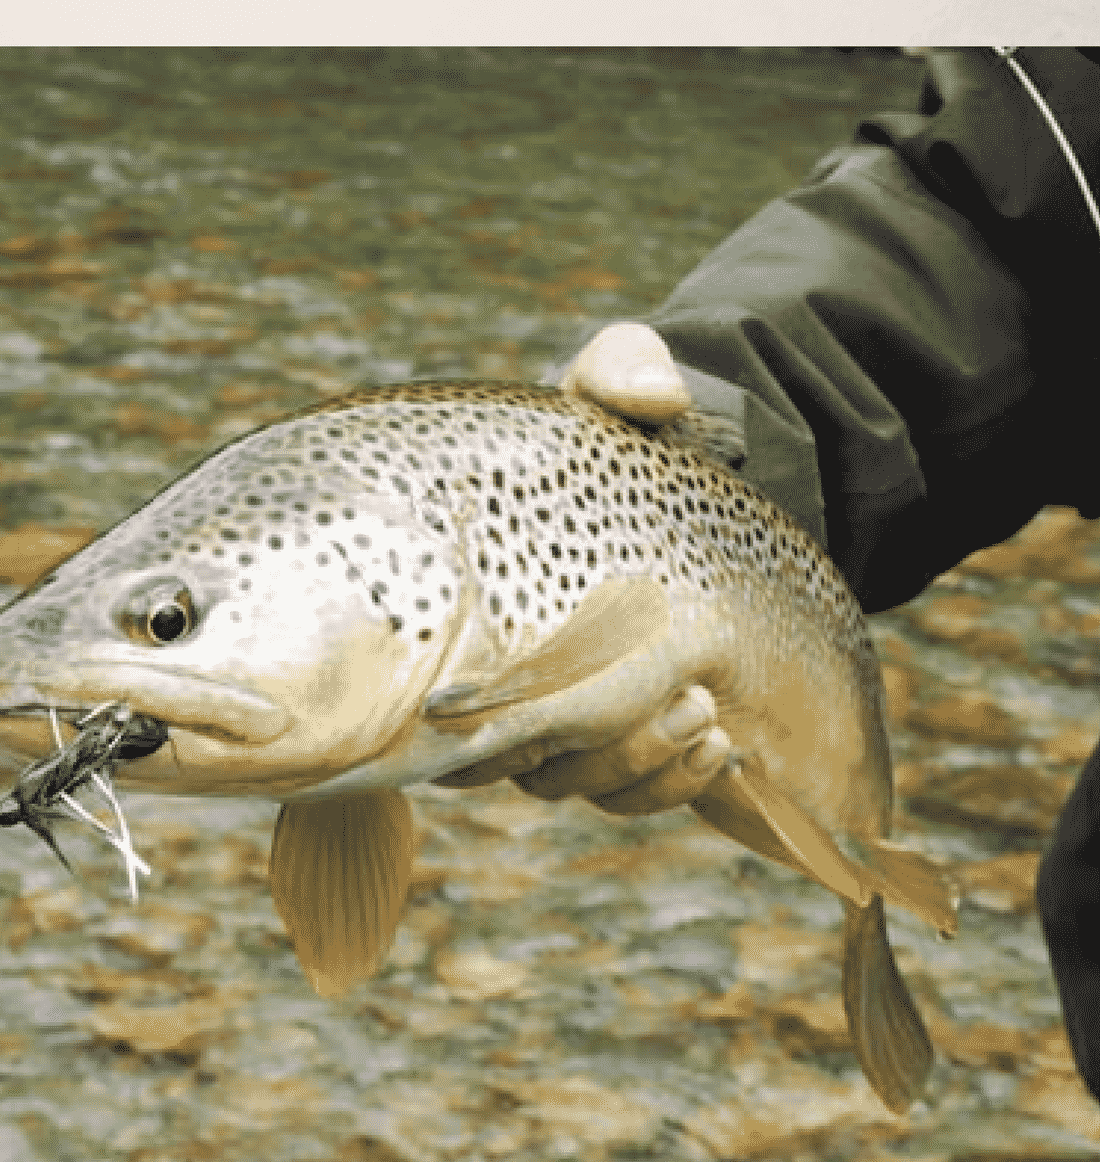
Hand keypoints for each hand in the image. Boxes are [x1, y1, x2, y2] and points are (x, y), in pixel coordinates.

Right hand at [458, 323, 728, 814]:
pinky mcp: (628, 737)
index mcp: (480, 605)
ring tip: (705, 714)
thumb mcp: (625, 384)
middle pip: (509, 759)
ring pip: (574, 781)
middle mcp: (507, 672)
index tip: (544, 696)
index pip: (440, 697)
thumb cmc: (635, 435)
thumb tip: (654, 393)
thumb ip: (626, 368)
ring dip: (638, 762)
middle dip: (587, 744)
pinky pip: (632, 793)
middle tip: (670, 698)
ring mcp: (567, 714)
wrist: (706, 475)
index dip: (477, 721)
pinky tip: (722, 745)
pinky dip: (673, 783)